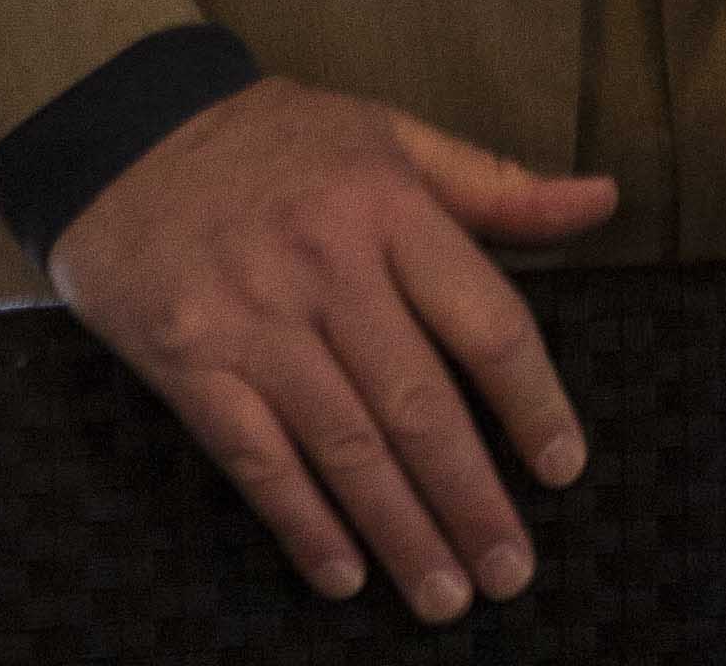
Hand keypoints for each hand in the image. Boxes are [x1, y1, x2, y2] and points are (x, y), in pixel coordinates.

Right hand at [48, 75, 620, 622]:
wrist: (125, 130)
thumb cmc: (275, 138)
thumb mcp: (388, 134)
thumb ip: (494, 184)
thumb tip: (601, 200)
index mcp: (385, 202)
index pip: (482, 317)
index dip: (531, 401)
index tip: (563, 468)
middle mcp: (324, 262)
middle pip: (417, 402)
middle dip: (471, 499)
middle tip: (509, 572)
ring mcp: (252, 317)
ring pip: (344, 446)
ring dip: (401, 532)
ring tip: (445, 596)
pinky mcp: (189, 360)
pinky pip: (257, 459)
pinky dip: (303, 525)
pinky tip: (344, 574)